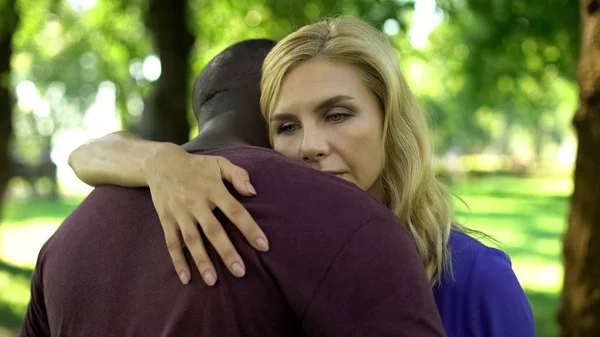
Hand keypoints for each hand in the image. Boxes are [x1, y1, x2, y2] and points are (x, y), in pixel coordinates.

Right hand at [144, 143, 268, 285]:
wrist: (160, 162)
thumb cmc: (197, 166)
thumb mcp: (220, 163)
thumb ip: (238, 175)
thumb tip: (253, 192)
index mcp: (213, 189)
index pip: (235, 211)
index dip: (249, 229)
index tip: (263, 246)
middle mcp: (196, 203)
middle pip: (213, 230)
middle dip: (226, 252)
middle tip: (240, 272)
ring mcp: (180, 212)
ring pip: (192, 240)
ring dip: (202, 261)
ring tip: (213, 281)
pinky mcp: (166, 219)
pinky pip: (172, 242)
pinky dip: (177, 261)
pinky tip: (186, 278)